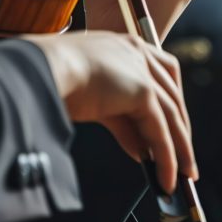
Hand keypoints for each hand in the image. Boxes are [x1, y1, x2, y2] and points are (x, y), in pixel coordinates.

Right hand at [23, 31, 196, 193]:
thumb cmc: (54, 81)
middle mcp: (138, 52)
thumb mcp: (96, 101)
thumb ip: (122, 121)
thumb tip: (142, 150)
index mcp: (125, 46)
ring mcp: (141, 68)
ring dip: (180, 147)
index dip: (169, 100)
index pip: (161, 72)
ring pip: (171, 113)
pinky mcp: (141, 89)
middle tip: (184, 155)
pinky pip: (160, 128)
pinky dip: (167, 155)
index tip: (174, 126)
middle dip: (180, 127)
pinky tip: (166, 175)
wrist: (37, 71)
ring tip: (183, 174)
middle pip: (172, 93)